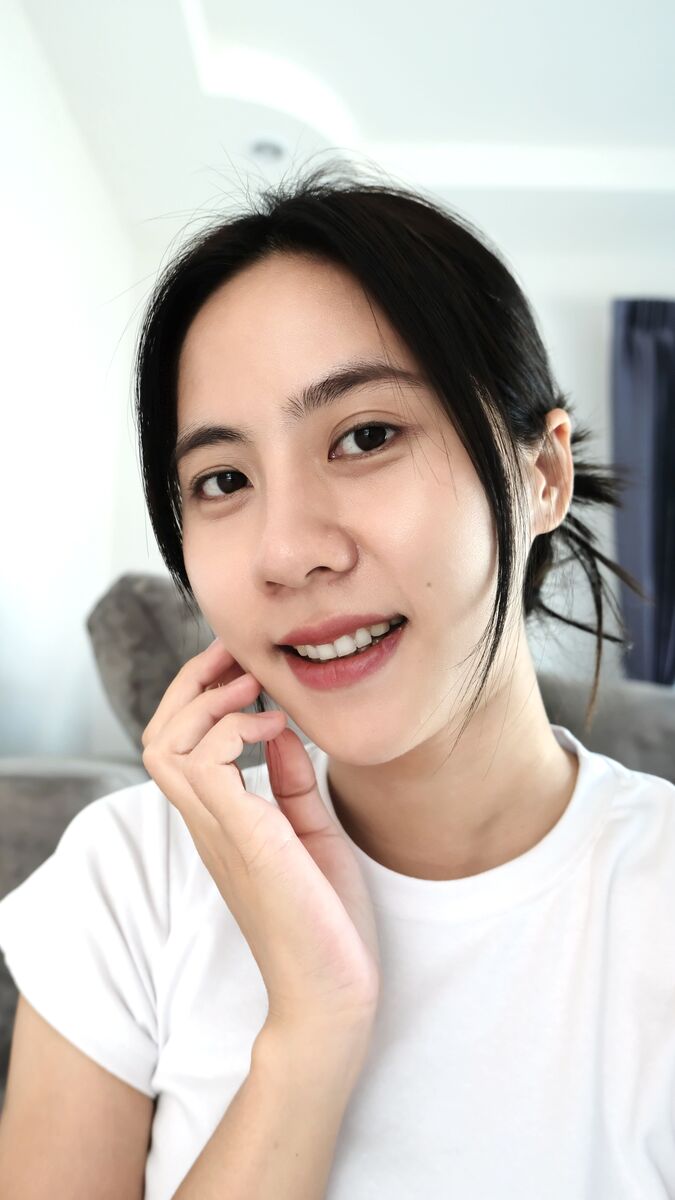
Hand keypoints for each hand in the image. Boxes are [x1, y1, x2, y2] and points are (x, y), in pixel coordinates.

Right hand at [141, 638, 380, 1032]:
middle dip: (191, 685)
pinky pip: (206, 766)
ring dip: (209, 703)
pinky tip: (276, 729)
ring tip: (255, 690)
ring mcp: (220, 832)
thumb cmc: (325, 923)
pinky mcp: (245, 839)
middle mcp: (209, 824)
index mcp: (222, 822)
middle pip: (160, 736)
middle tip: (236, 660)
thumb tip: (283, 732)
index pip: (179, 744)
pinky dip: (234, 730)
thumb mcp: (311, 835)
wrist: (331, 995)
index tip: (243, 666)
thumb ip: (291, 786)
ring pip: (167, 745)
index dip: (200, 696)